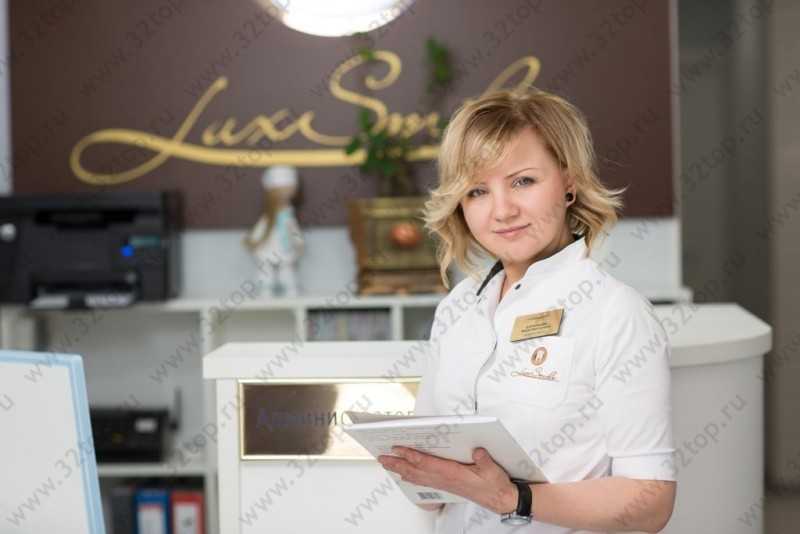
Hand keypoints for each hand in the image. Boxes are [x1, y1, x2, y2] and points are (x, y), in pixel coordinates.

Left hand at [377, 446, 517, 514]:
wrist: (499, 498)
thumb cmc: (494, 484)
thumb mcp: (492, 469)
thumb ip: (484, 460)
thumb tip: (477, 451)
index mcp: (453, 474)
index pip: (427, 463)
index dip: (411, 456)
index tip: (398, 449)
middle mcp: (445, 479)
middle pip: (416, 471)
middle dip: (397, 464)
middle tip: (382, 458)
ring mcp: (444, 483)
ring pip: (417, 476)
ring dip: (400, 470)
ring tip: (387, 464)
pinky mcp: (446, 485)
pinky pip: (423, 481)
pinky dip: (411, 476)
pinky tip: (405, 474)